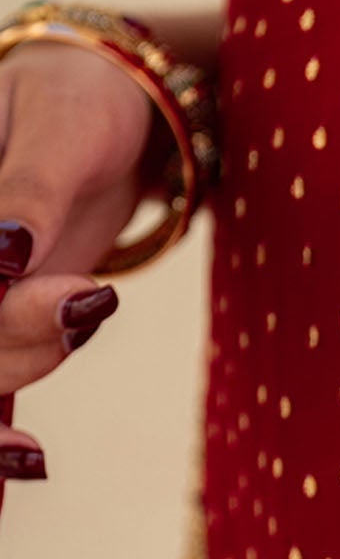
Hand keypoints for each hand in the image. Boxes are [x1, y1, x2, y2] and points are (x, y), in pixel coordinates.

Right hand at [0, 39, 148, 478]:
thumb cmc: (82, 100)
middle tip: (83, 297)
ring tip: (86, 309)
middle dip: (6, 340)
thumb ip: (26, 191)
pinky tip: (28, 459)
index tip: (30, 283)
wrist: (110, 115)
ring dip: (19, 365)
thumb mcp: (60, 129)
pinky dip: (0, 437)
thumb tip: (3, 252)